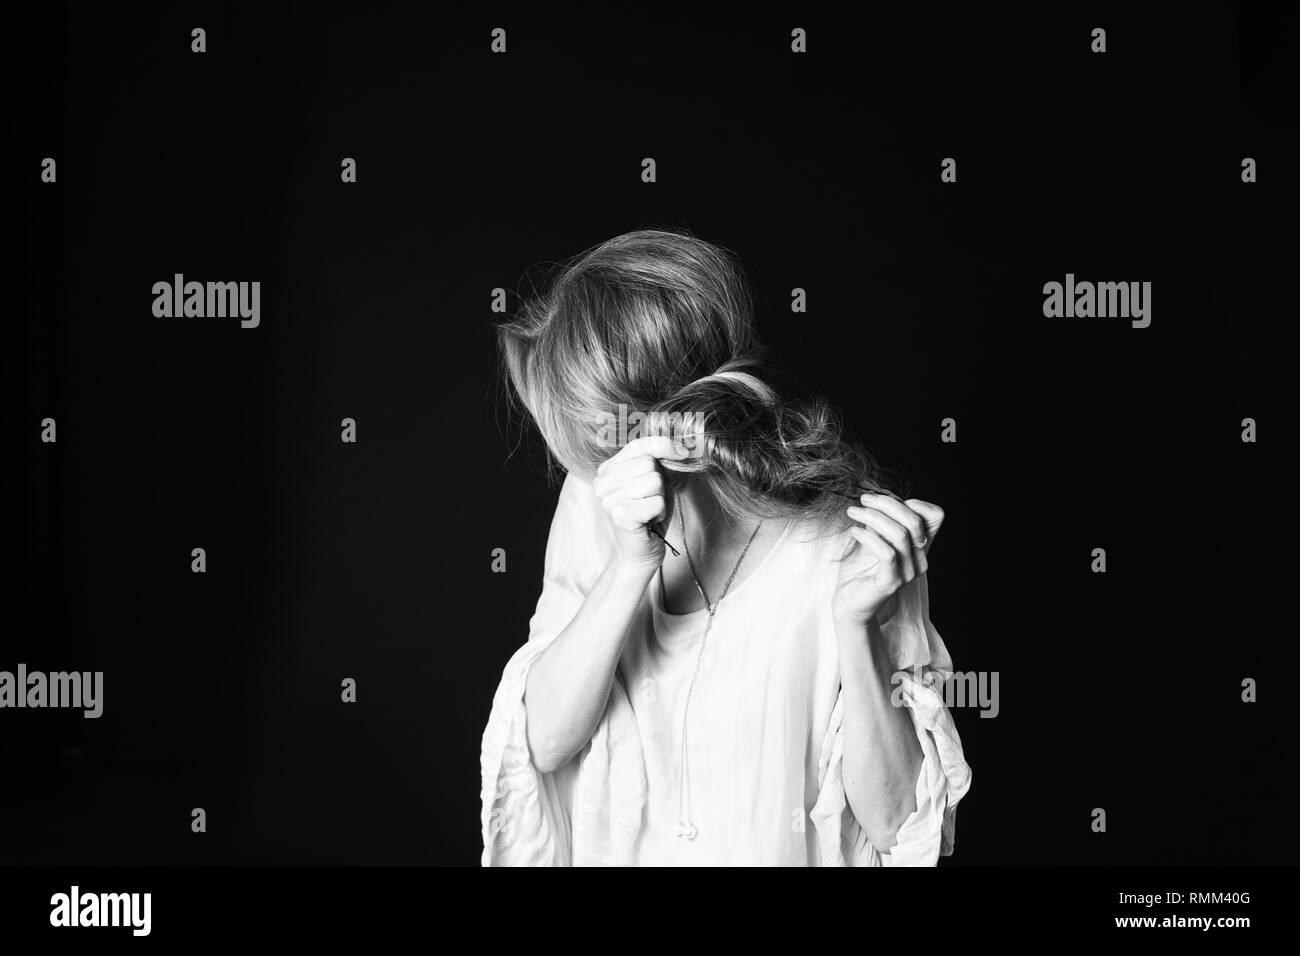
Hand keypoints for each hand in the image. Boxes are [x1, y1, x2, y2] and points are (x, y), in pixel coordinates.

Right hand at [593, 435, 694, 571]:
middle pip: (649, 463)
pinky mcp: (619, 516)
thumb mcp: (654, 479)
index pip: (639, 444)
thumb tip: (682, 445)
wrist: (641, 550)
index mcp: (607, 468)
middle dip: (659, 484)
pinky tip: (649, 521)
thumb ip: (657, 457)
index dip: (664, 445)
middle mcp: (602, 481)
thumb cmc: (649, 513)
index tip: (683, 452)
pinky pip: (656, 502)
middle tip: (650, 501)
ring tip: (648, 511)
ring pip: (654, 481)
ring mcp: (608, 498)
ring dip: (660, 499)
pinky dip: (659, 513)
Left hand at [832, 492, 944, 626]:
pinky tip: (854, 532)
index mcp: (919, 548)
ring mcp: (907, 573)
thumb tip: (878, 499)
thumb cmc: (859, 572)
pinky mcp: (891, 583)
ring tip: (853, 512)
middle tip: (863, 499)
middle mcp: (919, 560)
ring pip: (900, 534)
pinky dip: (868, 537)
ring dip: (873, 517)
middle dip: (887, 503)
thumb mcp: (873, 539)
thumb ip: (881, 522)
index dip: (914, 502)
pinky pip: (886, 552)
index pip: (935, 516)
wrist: (849, 606)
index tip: (884, 501)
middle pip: (914, 521)